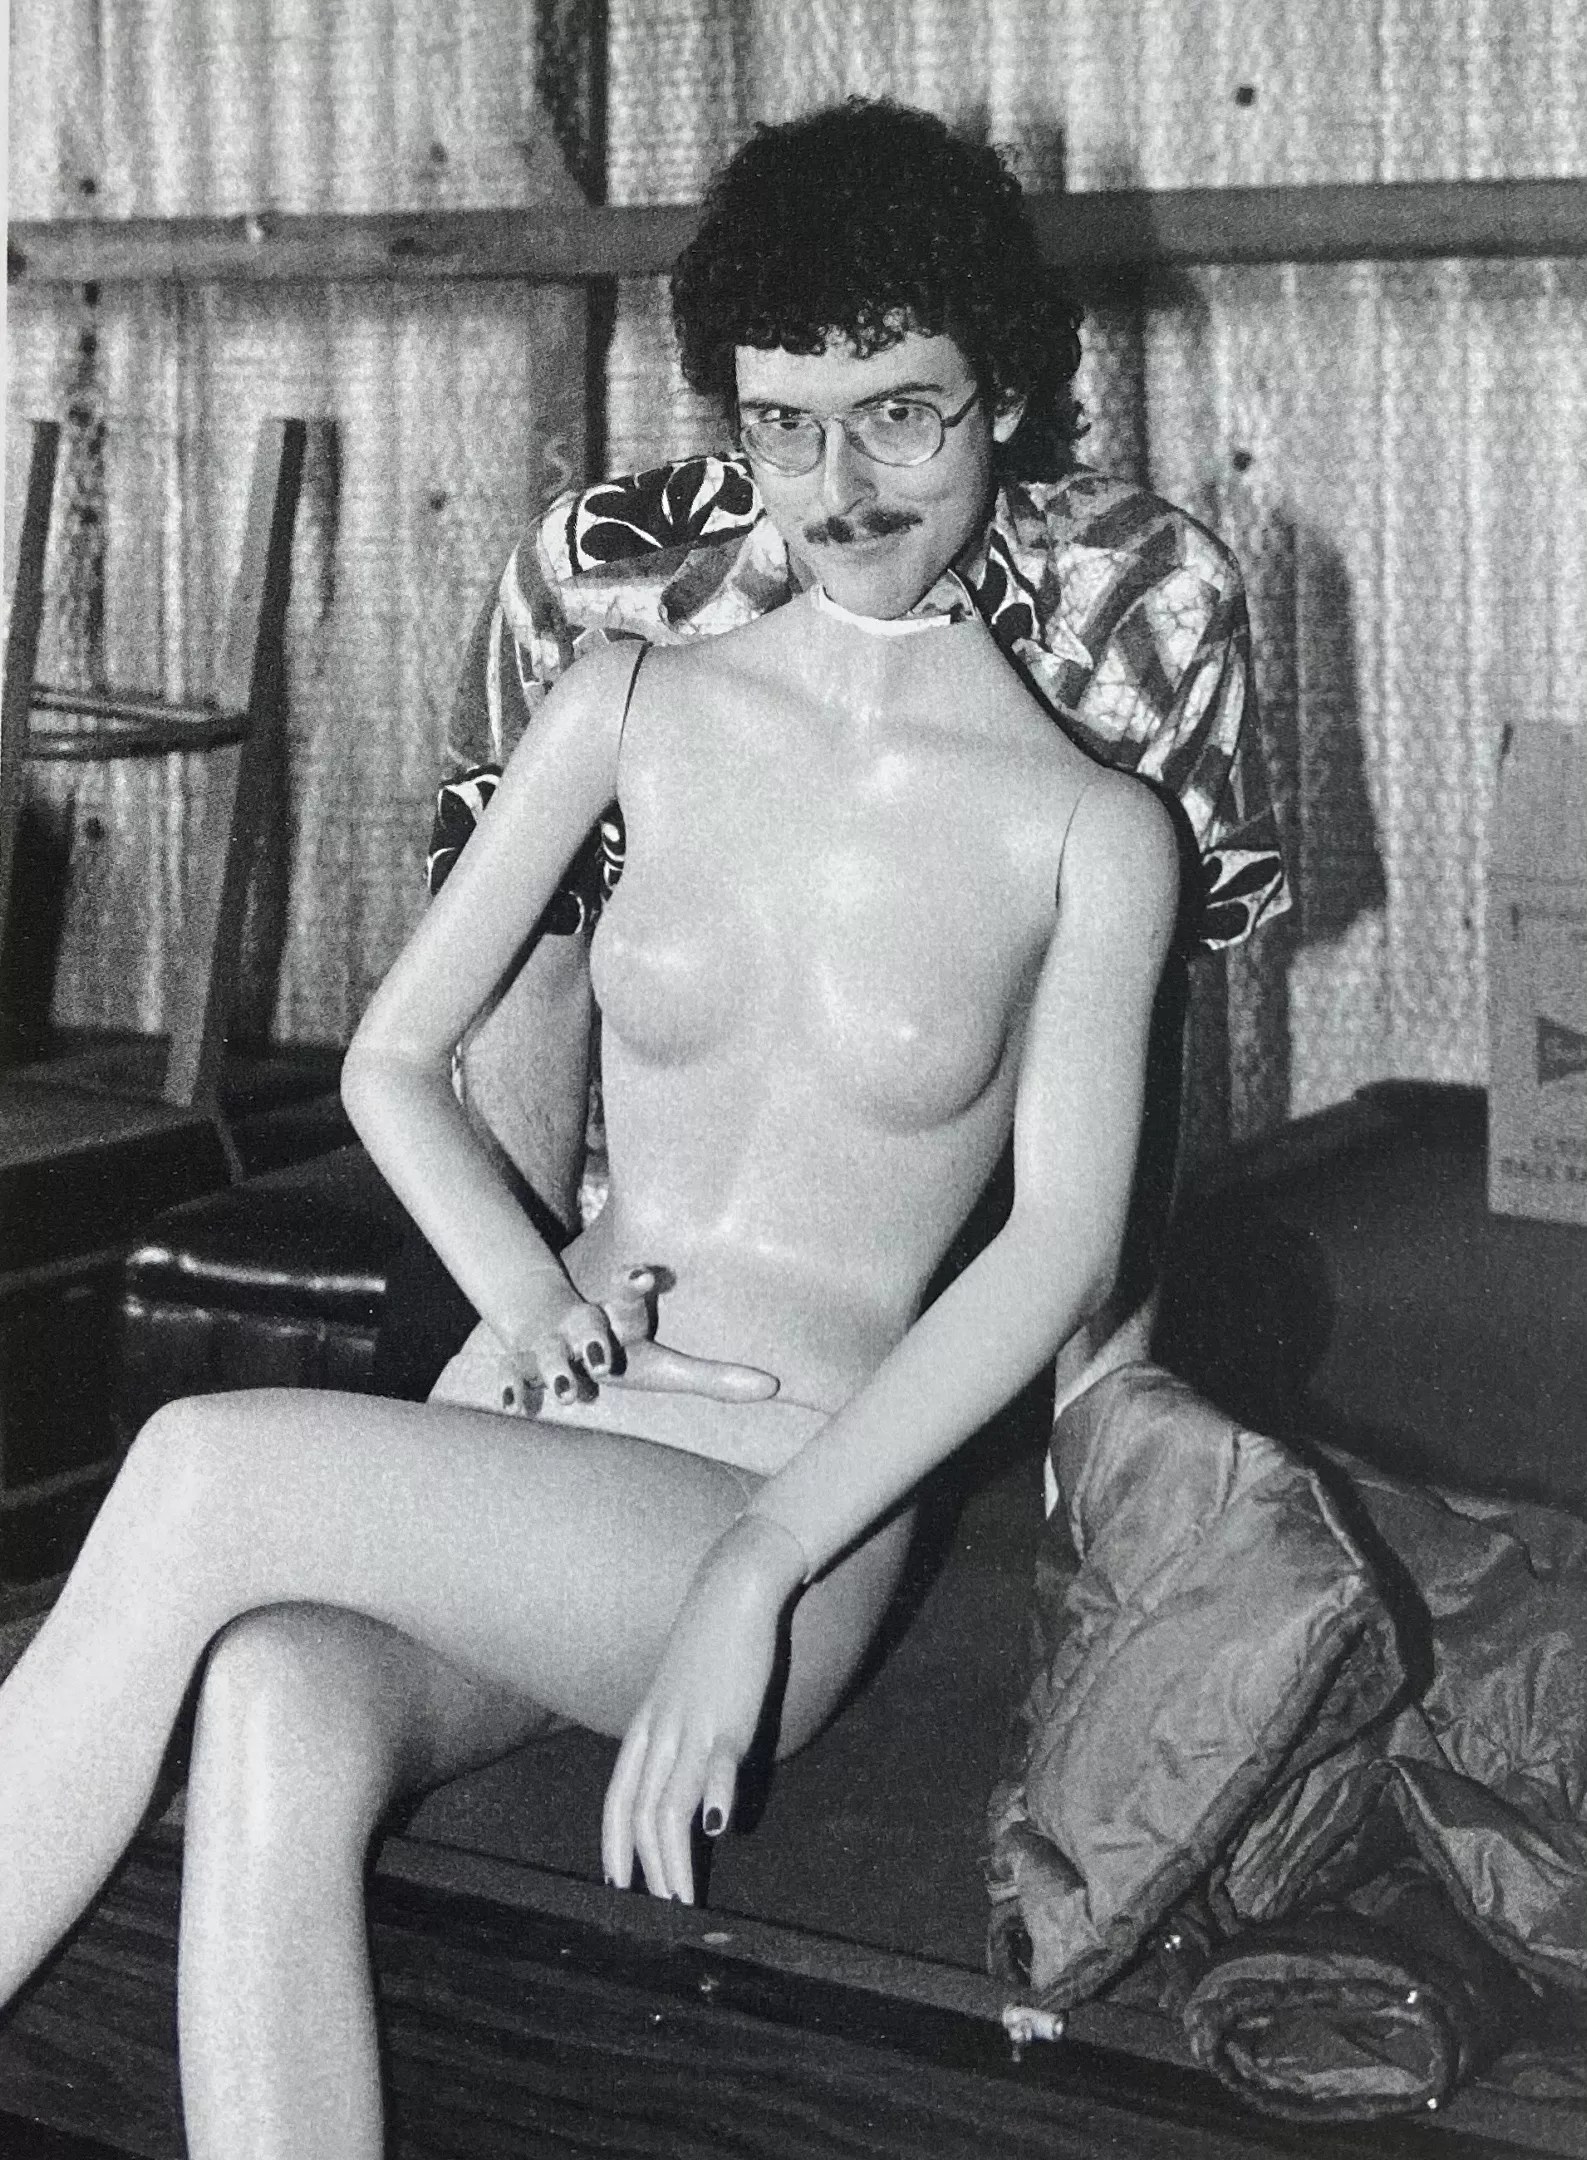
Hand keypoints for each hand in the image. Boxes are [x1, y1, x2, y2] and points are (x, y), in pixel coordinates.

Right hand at [505, 1266, 777, 1410]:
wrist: (542, 1329)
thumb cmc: (616, 1351)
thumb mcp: (661, 1365)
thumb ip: (713, 1377)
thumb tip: (775, 1388)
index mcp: (618, 1320)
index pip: (628, 1297)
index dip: (635, 1284)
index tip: (646, 1275)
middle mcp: (581, 1328)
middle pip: (586, 1325)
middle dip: (593, 1337)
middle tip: (605, 1357)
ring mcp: (548, 1347)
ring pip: (546, 1352)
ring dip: (554, 1368)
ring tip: (566, 1388)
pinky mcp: (518, 1367)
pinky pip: (509, 1376)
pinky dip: (510, 1390)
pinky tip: (512, 1408)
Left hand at [601, 1514, 806, 1902]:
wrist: (731, 1590)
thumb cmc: (710, 1641)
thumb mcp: (681, 1691)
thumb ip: (679, 1732)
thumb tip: (688, 1769)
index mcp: (645, 1726)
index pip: (617, 1797)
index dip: (613, 1842)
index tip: (617, 1882)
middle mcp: (660, 1732)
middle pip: (639, 1812)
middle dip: (647, 1866)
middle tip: (660, 1907)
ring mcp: (691, 1727)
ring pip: (667, 1804)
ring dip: (674, 1857)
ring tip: (684, 1895)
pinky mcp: (727, 1718)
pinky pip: (714, 1766)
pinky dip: (713, 1799)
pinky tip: (719, 1827)